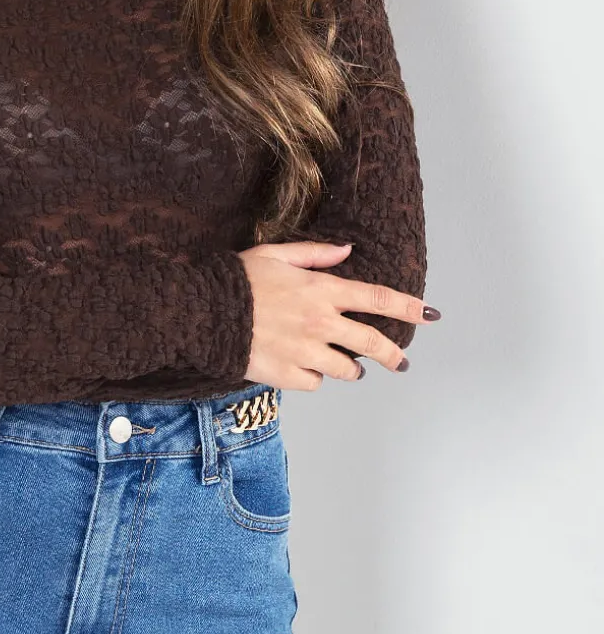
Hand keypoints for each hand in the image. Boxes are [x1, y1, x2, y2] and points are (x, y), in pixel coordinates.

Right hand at [237, 239, 439, 391]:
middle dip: (393, 354)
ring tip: (344, 365)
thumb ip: (315, 254)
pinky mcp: (289, 375)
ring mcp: (306, 351)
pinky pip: (315, 382)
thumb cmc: (238, 279)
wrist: (204, 312)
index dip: (408, 306)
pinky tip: (302, 366)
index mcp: (321, 290)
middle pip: (373, 342)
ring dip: (351, 368)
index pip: (377, 298)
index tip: (429, 314)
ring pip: (348, 369)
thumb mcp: (276, 254)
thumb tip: (347, 252)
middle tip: (400, 361)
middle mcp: (321, 322)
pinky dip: (313, 377)